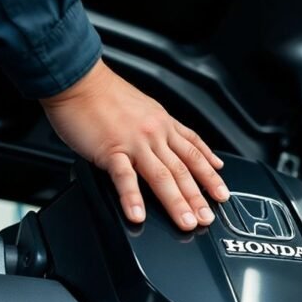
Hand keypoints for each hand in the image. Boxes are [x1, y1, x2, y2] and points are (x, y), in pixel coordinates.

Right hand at [39, 59, 229, 229]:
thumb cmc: (105, 95)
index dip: (210, 174)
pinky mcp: (110, 150)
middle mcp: (155, 134)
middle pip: (183, 169)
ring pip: (162, 176)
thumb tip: (182, 143)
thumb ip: (165, 127)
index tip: (222, 193)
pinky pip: (124, 177)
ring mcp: (134, 143)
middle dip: (199, 196)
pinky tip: (138, 215)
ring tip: (186, 222)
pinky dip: (132, 197)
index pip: (194, 152)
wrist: (78, 79)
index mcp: (163, 125)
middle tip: (207, 218)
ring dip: (176, 202)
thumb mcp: (147, 107)